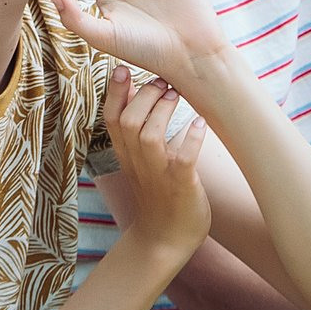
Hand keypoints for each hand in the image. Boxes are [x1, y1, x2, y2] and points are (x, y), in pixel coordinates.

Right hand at [101, 64, 209, 260]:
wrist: (164, 241)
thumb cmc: (157, 195)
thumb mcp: (139, 162)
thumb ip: (137, 132)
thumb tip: (140, 94)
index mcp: (125, 155)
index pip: (110, 118)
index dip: (114, 92)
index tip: (122, 68)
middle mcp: (137, 163)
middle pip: (127, 121)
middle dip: (143, 95)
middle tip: (162, 81)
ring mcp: (157, 175)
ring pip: (148, 136)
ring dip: (162, 111)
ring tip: (176, 94)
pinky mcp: (180, 186)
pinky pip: (183, 160)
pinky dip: (192, 139)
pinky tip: (200, 124)